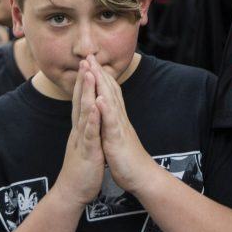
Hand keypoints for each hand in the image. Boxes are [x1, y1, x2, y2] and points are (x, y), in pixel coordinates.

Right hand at [54, 61, 105, 206]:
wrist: (72, 192)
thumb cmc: (81, 168)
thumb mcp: (83, 144)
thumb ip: (84, 129)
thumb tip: (86, 116)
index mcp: (80, 128)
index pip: (82, 101)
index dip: (84, 83)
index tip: (87, 65)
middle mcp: (79, 130)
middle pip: (80, 101)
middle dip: (83, 80)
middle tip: (85, 60)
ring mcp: (82, 140)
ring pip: (84, 113)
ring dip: (86, 93)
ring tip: (89, 75)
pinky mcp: (88, 151)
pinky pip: (90, 134)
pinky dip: (92, 120)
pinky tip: (95, 108)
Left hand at [90, 56, 158, 194]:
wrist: (141, 176)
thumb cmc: (128, 158)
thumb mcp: (117, 136)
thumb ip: (113, 123)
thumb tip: (107, 113)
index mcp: (116, 118)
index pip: (108, 92)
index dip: (99, 76)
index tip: (90, 62)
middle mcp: (118, 118)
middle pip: (109, 91)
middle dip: (98, 72)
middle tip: (89, 55)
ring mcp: (118, 127)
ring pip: (110, 102)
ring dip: (101, 85)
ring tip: (93, 68)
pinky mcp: (117, 139)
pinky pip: (111, 123)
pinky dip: (105, 110)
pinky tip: (99, 99)